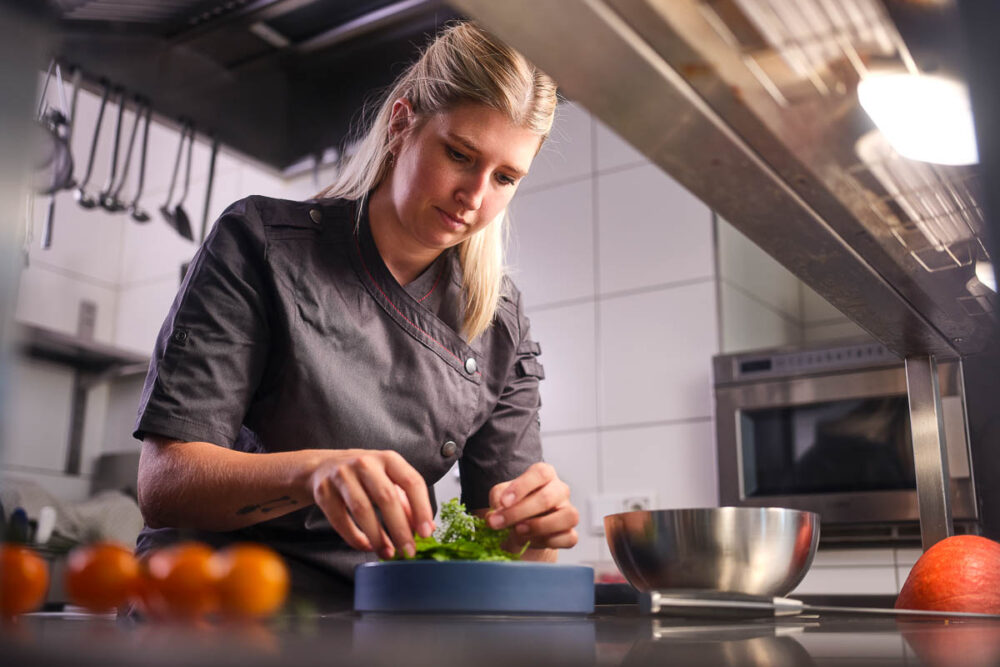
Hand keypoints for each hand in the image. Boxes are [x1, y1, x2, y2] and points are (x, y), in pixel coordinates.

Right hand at [310, 450, 434, 558]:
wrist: (322, 467)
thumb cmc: (363, 475)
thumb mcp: (388, 480)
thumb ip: (407, 502)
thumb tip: (426, 528)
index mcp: (388, 459)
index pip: (411, 481)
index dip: (421, 508)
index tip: (426, 532)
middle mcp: (365, 463)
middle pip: (386, 497)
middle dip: (400, 529)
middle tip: (408, 551)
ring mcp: (342, 475)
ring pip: (362, 510)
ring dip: (377, 536)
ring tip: (388, 553)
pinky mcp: (323, 491)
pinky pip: (341, 520)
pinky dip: (355, 538)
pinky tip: (367, 546)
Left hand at [486, 462, 578, 551]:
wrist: (521, 529)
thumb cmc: (514, 506)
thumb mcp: (501, 496)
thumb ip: (497, 499)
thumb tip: (496, 513)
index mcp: (545, 475)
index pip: (540, 473)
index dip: (521, 487)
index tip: (503, 502)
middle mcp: (560, 490)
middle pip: (547, 498)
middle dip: (519, 513)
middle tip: (498, 523)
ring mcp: (568, 511)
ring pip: (567, 516)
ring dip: (539, 526)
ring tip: (518, 531)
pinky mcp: (570, 533)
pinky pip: (569, 538)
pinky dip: (550, 542)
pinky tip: (532, 541)